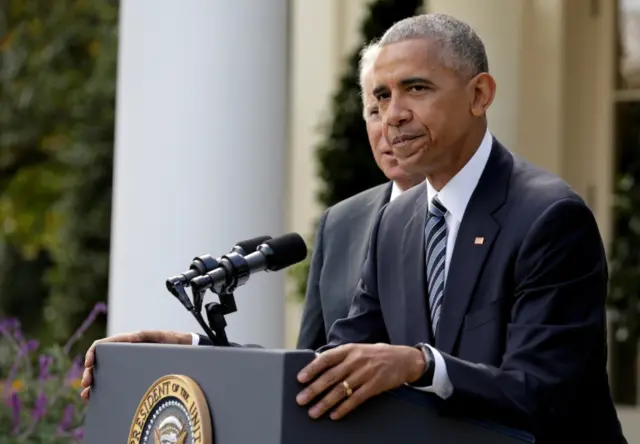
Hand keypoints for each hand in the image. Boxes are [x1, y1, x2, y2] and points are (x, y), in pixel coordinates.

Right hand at [80, 330, 191, 399]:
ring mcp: (128, 362)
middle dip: (90, 371)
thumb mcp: (161, 337)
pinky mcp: (132, 372)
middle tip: (86, 382)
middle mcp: (126, 352)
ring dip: (93, 381)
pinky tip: (95, 397)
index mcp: (131, 341)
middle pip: (101, 360)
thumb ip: (148, 336)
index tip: (89, 363)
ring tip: (87, 394)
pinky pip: (114, 380)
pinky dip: (103, 387)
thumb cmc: (174, 341)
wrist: (186, 349)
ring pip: (105, 372)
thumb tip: (132, 337)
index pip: (106, 344)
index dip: (93, 352)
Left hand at [295, 343, 424, 419]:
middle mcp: (355, 361)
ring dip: (325, 403)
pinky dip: (344, 408)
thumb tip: (316, 365)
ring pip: (341, 390)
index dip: (312, 368)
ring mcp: (365, 374)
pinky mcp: (374, 386)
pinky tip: (334, 415)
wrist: (403, 359)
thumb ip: (340, 357)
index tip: (300, 378)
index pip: (326, 358)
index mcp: (349, 350)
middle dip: (314, 390)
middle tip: (301, 400)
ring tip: (314, 412)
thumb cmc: (375, 354)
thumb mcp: (357, 350)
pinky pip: (356, 399)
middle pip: (331, 377)